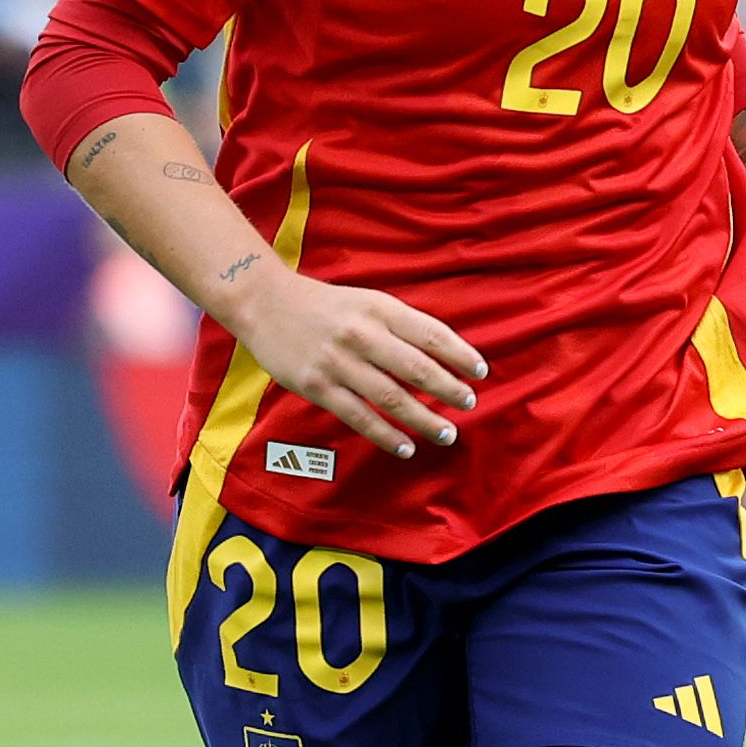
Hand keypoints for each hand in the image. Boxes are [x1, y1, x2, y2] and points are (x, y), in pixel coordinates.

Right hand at [226, 264, 481, 460]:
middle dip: (449, 390)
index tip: (481, 373)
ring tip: (447, 433)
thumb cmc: (324, 305)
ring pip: (392, 397)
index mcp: (379, 308)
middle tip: (470, 404)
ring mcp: (338, 362)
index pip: (431, 334)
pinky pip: (359, 416)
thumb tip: (442, 357)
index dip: (461, 355)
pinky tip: (406, 446)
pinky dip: (386, 434)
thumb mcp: (366, 301)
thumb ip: (400, 325)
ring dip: (424, 419)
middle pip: (417, 368)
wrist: (264, 302)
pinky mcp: (316, 386)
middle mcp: (361, 333)